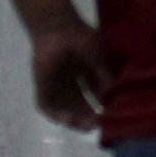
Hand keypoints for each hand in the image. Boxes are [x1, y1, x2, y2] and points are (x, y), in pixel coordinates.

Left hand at [29, 15, 107, 130]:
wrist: (58, 30)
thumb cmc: (82, 40)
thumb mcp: (99, 59)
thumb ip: (104, 76)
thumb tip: (113, 93)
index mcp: (84, 73)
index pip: (92, 95)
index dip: (99, 106)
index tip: (108, 116)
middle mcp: (70, 82)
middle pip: (77, 105)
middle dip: (86, 116)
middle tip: (95, 126)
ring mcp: (55, 85)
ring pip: (62, 108)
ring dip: (72, 119)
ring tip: (83, 126)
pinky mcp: (42, 87)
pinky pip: (46, 105)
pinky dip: (55, 114)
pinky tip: (66, 120)